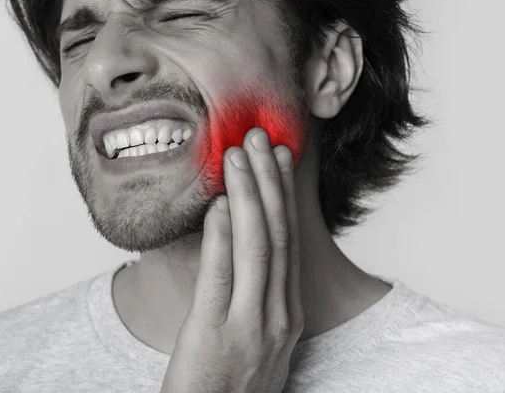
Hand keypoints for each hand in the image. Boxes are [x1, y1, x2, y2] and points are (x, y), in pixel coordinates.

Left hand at [160, 127, 303, 392]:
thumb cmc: (228, 386)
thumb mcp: (253, 340)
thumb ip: (252, 298)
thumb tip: (235, 245)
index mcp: (286, 315)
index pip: (288, 243)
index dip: (282, 196)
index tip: (277, 158)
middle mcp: (278, 317)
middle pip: (277, 236)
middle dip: (269, 182)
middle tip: (260, 137)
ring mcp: (251, 327)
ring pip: (257, 248)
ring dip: (248, 196)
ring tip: (239, 155)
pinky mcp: (216, 336)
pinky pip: (221, 277)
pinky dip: (221, 235)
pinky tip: (217, 204)